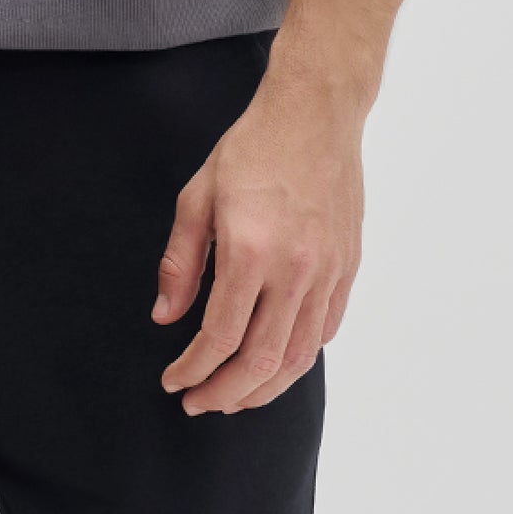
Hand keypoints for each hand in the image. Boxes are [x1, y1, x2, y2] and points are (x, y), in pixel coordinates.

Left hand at [155, 65, 367, 414]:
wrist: (317, 109)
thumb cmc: (253, 148)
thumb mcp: (197, 198)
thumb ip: (179, 264)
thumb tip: (165, 318)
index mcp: (251, 253)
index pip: (218, 338)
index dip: (192, 371)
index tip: (174, 382)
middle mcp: (294, 270)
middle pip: (260, 362)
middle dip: (223, 394)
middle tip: (198, 404)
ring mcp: (327, 271)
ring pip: (298, 358)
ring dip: (263, 389)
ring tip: (234, 397)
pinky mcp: (347, 267)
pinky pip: (324, 332)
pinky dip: (297, 358)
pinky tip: (272, 363)